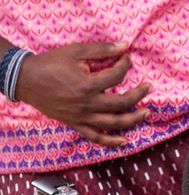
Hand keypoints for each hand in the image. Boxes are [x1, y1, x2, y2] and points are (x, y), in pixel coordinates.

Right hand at [15, 42, 151, 145]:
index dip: (125, 66)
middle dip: (139, 95)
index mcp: (87, 85)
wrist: (26, 80)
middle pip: (122, 103)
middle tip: (149, 88)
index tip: (127, 59)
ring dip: (133, 120)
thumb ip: (101, 50)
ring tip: (146, 113)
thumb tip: (124, 46)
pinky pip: (96, 137)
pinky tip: (125, 141)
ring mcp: (83, 117)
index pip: (116, 76)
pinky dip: (111, 141)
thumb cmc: (50, 64)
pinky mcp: (77, 124)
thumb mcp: (75, 52)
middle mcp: (88, 104)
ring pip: (114, 123)